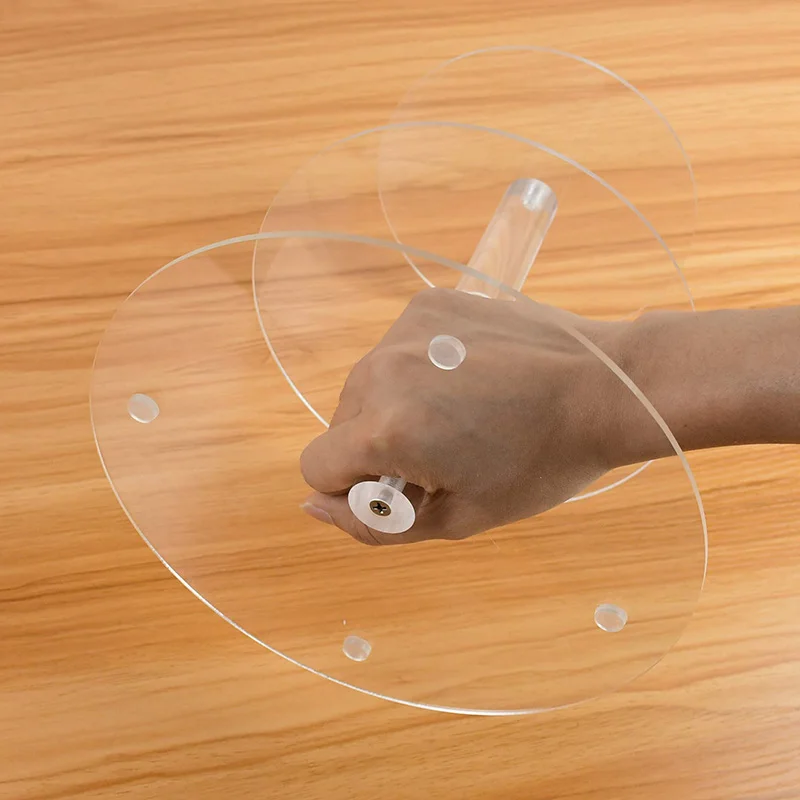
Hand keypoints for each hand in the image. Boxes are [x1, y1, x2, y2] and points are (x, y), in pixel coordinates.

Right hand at [300, 288, 631, 544]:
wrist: (603, 387)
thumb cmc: (540, 462)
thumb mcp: (460, 517)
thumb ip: (375, 524)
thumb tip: (312, 506)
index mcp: (386, 428)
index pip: (317, 466)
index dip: (355, 488)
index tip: (408, 486)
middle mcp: (382, 369)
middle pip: (341, 425)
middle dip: (377, 447)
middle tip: (445, 451)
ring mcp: (404, 329)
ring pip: (366, 385)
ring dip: (395, 406)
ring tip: (462, 411)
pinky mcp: (428, 303)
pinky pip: (397, 349)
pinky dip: (419, 368)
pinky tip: (469, 375)